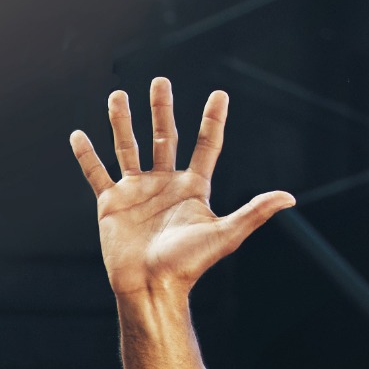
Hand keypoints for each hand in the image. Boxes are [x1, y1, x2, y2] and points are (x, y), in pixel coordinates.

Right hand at [71, 81, 292, 297]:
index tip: (220, 95)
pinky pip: (97, 174)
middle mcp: (164, 185)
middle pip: (163, 137)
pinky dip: (87, 156)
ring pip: (128, 148)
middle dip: (161, 109)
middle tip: (160, 81)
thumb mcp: (226, 235)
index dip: (213, 121)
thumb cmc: (188, 265)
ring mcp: (137, 192)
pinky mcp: (112, 204)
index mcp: (192, 188)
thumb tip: (289, 197)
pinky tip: (78, 135)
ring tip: (118, 95)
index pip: (206, 146)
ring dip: (122, 121)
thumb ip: (254, 212)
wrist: (151, 287)